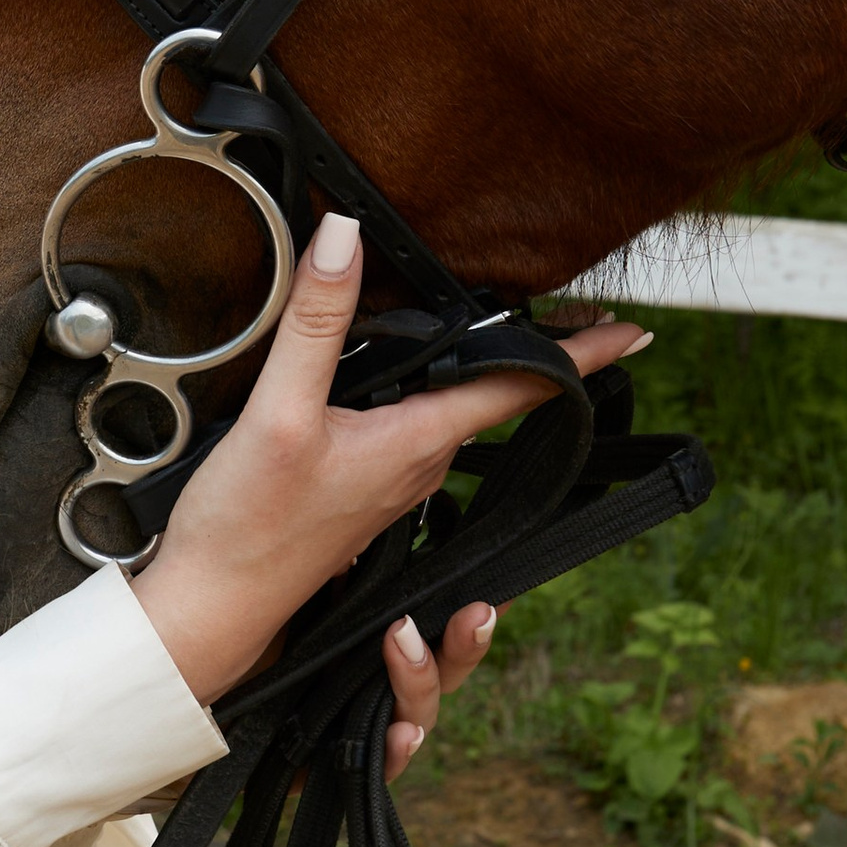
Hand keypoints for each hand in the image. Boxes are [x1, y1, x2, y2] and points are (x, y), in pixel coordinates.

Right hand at [131, 207, 648, 719]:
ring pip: (449, 415)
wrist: (210, 610)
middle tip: (567, 306)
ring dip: (473, 377)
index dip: (581, 354)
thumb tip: (344, 236)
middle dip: (530, 355)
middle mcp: (418, 467)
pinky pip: (410, 435)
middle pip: (490, 396)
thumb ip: (316, 323)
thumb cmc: (246, 529)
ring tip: (489, 331)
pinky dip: (425, 399)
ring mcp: (390, 485)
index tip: (636, 330)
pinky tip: (398, 384)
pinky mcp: (358, 495)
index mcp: (417, 444)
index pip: (518, 388)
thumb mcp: (278, 412)